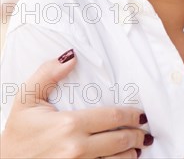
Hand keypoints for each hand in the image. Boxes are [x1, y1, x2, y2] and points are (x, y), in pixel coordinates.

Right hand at [0, 52, 149, 158]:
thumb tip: (71, 56)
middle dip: (136, 134)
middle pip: (120, 140)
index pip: (112, 117)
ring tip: (138, 145)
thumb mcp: (27, 100)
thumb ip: (47, 75)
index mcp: (68, 125)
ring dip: (131, 152)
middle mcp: (76, 147)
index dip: (131, 116)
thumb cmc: (18, 134)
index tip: (141, 115)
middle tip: (143, 130)